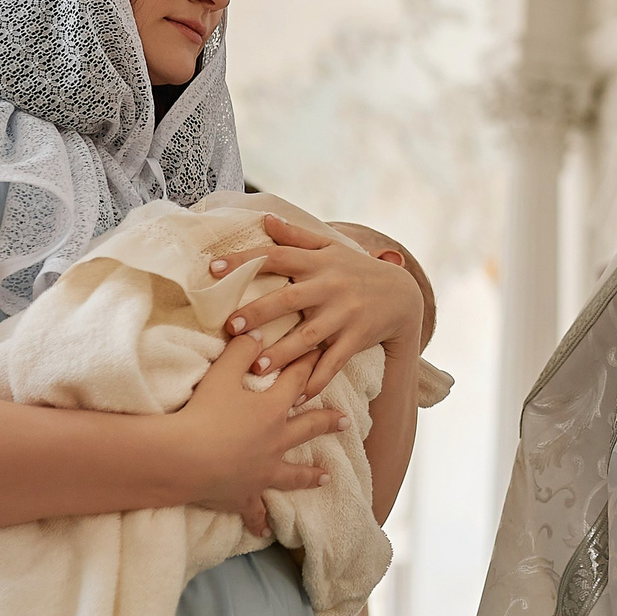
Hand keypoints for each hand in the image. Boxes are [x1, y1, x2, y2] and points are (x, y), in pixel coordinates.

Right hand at [173, 328, 347, 537]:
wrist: (183, 459)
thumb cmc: (203, 412)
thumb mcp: (221, 373)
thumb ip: (242, 351)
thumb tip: (257, 334)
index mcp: (273, 409)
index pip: (298, 381)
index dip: (309, 366)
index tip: (322, 356)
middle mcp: (276, 442)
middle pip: (308, 429)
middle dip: (328, 422)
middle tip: (346, 421)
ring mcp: (262, 472)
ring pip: (293, 474)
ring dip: (311, 476)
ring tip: (327, 477)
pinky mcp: (243, 495)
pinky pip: (256, 511)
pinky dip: (260, 521)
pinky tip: (265, 532)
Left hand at [208, 216, 422, 402]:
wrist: (403, 296)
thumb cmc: (357, 269)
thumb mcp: (330, 247)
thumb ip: (296, 236)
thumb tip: (264, 218)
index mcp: (319, 263)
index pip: (277, 257)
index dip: (245, 261)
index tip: (213, 268)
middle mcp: (330, 287)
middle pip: (290, 299)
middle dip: (261, 312)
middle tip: (232, 326)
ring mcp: (345, 314)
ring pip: (310, 336)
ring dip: (283, 353)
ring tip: (257, 367)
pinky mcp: (357, 338)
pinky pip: (335, 363)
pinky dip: (317, 380)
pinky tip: (297, 397)